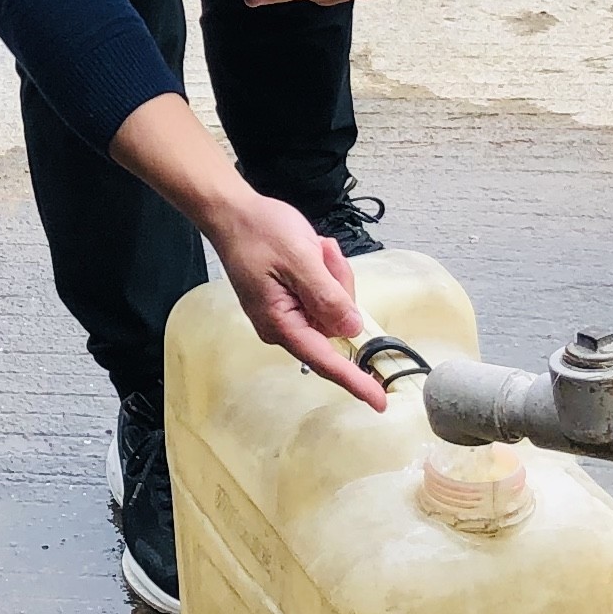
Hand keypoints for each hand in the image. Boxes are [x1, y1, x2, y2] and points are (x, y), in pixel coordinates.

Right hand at [204, 191, 385, 407]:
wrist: (233, 213)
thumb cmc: (258, 232)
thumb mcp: (300, 259)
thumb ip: (328, 296)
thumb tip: (352, 329)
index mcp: (281, 323)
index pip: (325, 360)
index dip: (356, 380)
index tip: (379, 400)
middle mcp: (283, 326)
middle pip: (336, 324)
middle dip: (340, 287)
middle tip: (324, 255)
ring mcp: (288, 314)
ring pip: (334, 306)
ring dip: (332, 275)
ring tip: (313, 250)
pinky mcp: (292, 301)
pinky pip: (324, 295)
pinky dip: (326, 272)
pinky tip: (311, 252)